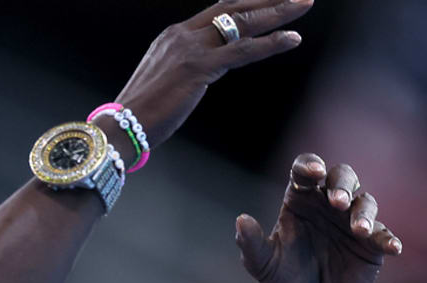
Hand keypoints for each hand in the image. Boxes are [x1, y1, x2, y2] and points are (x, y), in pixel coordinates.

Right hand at [115, 0, 312, 148]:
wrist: (122, 126)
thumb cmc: (141, 114)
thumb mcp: (164, 81)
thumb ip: (185, 69)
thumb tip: (201, 74)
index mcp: (173, 36)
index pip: (217, 11)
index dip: (246, 2)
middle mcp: (182, 34)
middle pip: (233, 6)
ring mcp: (191, 48)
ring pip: (243, 22)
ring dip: (278, 12)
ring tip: (304, 4)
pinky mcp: (199, 67)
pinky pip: (243, 50)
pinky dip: (271, 42)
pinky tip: (292, 38)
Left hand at [234, 154, 402, 282]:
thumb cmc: (281, 280)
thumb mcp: (262, 264)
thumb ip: (251, 243)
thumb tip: (241, 220)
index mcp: (299, 200)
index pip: (304, 172)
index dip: (310, 166)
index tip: (312, 174)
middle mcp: (327, 204)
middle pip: (341, 176)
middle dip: (342, 184)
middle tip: (338, 201)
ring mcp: (351, 221)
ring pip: (364, 201)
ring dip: (364, 212)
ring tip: (359, 230)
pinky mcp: (371, 244)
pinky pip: (383, 234)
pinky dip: (387, 238)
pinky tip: (392, 248)